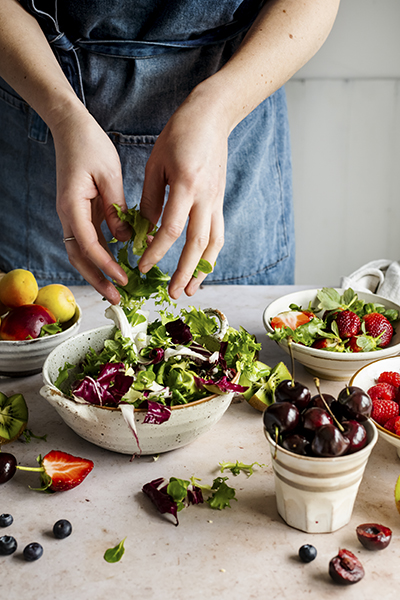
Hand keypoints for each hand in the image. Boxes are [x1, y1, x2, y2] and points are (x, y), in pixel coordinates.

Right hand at [51, 106, 130, 303]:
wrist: (71, 128)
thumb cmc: (91, 146)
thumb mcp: (110, 176)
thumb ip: (117, 209)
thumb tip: (125, 238)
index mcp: (73, 206)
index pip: (89, 246)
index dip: (107, 265)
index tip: (125, 278)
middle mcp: (68, 215)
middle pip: (79, 258)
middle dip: (98, 280)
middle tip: (118, 298)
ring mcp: (71, 215)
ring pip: (81, 253)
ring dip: (97, 272)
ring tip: (116, 289)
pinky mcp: (79, 213)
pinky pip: (88, 241)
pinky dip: (100, 256)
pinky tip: (115, 265)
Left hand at [138, 86, 228, 298]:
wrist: (212, 118)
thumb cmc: (180, 135)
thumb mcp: (156, 163)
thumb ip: (151, 197)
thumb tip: (145, 228)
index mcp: (187, 186)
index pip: (172, 229)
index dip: (157, 250)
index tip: (143, 264)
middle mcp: (206, 198)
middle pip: (197, 244)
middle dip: (185, 272)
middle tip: (172, 292)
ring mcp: (217, 201)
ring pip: (213, 243)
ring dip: (203, 270)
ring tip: (190, 290)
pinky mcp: (221, 201)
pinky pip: (218, 233)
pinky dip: (211, 254)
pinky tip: (202, 266)